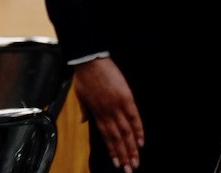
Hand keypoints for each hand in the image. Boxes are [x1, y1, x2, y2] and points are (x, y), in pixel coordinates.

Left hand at [72, 57, 144, 171]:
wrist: (89, 59)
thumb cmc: (84, 76)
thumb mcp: (80, 94)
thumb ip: (84, 110)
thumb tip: (83, 122)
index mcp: (95, 113)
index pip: (106, 137)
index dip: (112, 151)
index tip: (117, 164)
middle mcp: (106, 113)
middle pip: (117, 138)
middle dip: (124, 155)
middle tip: (130, 170)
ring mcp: (116, 106)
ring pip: (125, 132)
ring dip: (131, 148)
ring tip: (136, 162)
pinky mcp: (125, 98)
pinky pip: (134, 117)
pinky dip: (138, 130)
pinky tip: (141, 142)